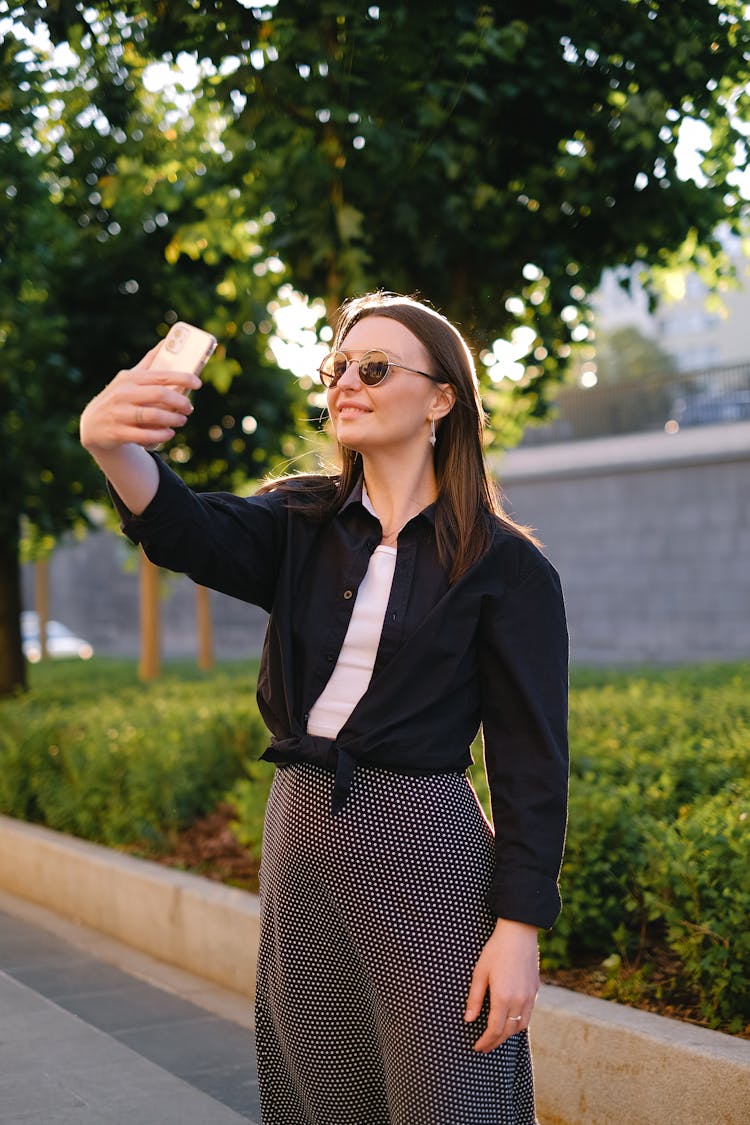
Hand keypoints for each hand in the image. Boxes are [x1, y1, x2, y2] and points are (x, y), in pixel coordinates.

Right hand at [80, 345, 202, 452]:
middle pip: (159, 394)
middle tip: (189, 408)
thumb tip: (165, 342)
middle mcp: (123, 394)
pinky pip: (144, 435)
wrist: (92, 425)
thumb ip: (148, 363)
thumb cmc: (118, 398)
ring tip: (182, 420)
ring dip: (173, 419)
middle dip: (180, 402)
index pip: (160, 375)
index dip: (182, 378)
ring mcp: (119, 413)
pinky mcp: (117, 433)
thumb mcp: (128, 378)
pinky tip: (169, 434)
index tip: (198, 383)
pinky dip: (161, 435)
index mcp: (130, 378)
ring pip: (153, 415)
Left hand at [464, 918, 539, 1052]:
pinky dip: (518, 1023)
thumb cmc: (496, 950)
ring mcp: (530, 996)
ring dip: (508, 1035)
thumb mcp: (480, 973)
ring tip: (496, 1037)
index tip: (477, 1047)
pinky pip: (528, 1014)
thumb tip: (468, 1020)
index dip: (485, 1042)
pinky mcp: (536, 990)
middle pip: (508, 1032)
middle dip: (495, 1042)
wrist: (519, 933)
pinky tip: (510, 1021)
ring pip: (520, 1026)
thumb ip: (474, 998)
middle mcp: (519, 1001)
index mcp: (503, 997)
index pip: (494, 1030)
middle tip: (484, 1047)